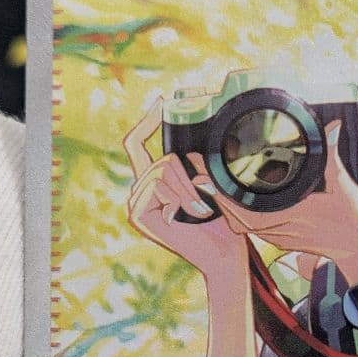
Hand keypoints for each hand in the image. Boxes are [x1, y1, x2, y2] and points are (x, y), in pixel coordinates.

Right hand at [124, 98, 246, 276]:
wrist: (223, 254)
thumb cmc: (222, 223)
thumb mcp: (209, 184)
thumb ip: (193, 163)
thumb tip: (187, 146)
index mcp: (154, 182)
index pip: (138, 144)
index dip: (147, 123)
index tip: (161, 101)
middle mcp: (140, 190)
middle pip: (160, 160)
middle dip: (189, 177)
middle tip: (207, 200)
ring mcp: (135, 203)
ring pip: (161, 171)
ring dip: (188, 190)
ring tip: (200, 211)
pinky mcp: (136, 214)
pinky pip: (157, 186)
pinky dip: (179, 198)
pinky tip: (186, 217)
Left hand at [219, 120, 357, 264]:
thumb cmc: (355, 222)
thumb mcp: (345, 187)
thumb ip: (332, 157)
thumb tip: (331, 128)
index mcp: (293, 214)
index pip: (247, 210)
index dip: (224, 196)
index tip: (208, 177)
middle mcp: (282, 230)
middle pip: (236, 219)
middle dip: (217, 199)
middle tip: (202, 177)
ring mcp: (281, 238)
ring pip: (243, 227)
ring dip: (227, 209)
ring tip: (214, 186)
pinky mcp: (284, 242)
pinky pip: (254, 231)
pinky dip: (240, 217)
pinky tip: (237, 202)